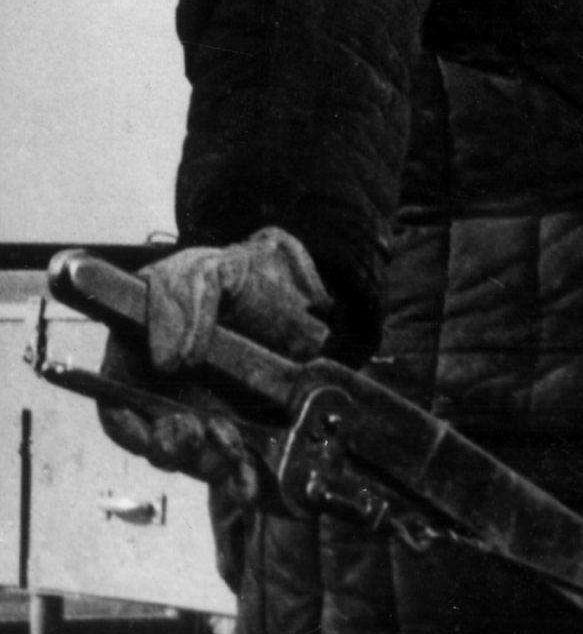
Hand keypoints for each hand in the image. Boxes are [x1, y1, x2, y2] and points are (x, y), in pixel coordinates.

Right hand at [97, 228, 332, 486]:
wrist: (293, 291)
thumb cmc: (236, 278)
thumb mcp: (207, 271)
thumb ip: (183, 302)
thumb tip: (167, 361)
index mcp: (142, 358)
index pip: (117, 407)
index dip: (128, 428)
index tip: (148, 435)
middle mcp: (168, 396)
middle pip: (155, 443)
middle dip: (173, 448)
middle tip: (196, 432)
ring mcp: (205, 416)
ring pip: (194, 460)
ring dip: (208, 463)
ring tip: (230, 448)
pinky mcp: (242, 431)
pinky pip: (234, 466)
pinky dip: (239, 480)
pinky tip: (249, 481)